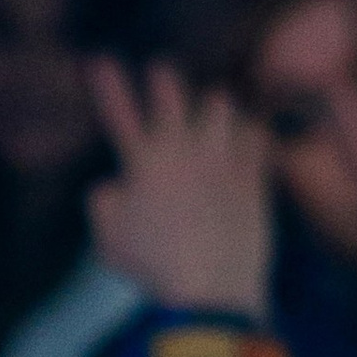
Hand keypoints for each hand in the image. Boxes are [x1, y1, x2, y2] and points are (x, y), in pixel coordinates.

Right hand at [86, 56, 273, 320]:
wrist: (211, 294)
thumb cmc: (154, 272)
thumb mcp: (108, 241)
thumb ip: (102, 203)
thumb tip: (113, 184)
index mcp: (143, 163)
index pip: (118, 113)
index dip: (107, 85)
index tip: (100, 61)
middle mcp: (183, 152)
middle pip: (171, 92)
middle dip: (164, 80)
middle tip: (163, 75)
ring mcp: (221, 162)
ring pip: (220, 104)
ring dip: (213, 106)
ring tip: (213, 112)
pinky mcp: (253, 180)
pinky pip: (257, 138)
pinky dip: (250, 135)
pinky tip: (249, 139)